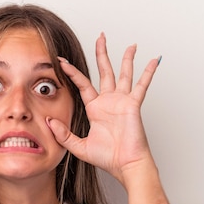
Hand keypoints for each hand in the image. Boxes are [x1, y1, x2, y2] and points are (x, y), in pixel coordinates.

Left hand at [47, 34, 159, 182]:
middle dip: (102, 54)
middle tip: (101, 37)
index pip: (83, 84)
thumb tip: (49, 121)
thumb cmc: (108, 158)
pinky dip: (149, 72)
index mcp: (96, 109)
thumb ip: (63, 134)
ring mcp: (122, 101)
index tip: (61, 61)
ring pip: (124, 73)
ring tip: (131, 45)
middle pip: (104, 71)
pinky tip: (154, 59)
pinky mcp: (133, 104)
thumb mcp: (78, 146)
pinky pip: (142, 85)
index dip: (72, 72)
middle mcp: (109, 102)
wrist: (125, 165)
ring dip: (127, 58)